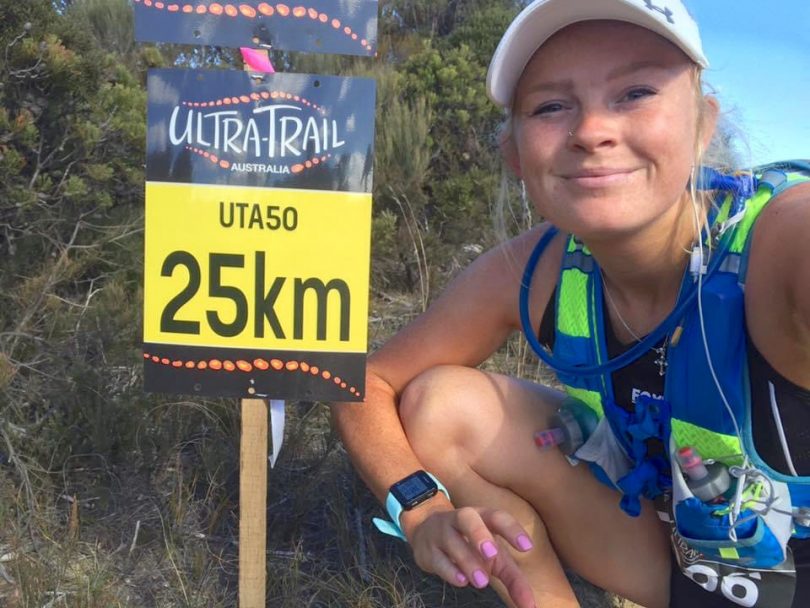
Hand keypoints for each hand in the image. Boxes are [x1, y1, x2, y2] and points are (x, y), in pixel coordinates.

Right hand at [402, 500, 535, 607]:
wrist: (426, 532)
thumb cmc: (470, 544)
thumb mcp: (493, 556)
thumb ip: (513, 577)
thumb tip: (530, 606)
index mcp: (483, 516)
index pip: (498, 517)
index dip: (512, 529)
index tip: (527, 547)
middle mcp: (460, 519)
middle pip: (468, 518)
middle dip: (479, 535)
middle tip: (492, 555)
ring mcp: (441, 532)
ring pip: (452, 540)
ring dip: (467, 560)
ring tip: (482, 582)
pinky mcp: (427, 550)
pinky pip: (437, 558)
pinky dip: (449, 569)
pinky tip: (461, 580)